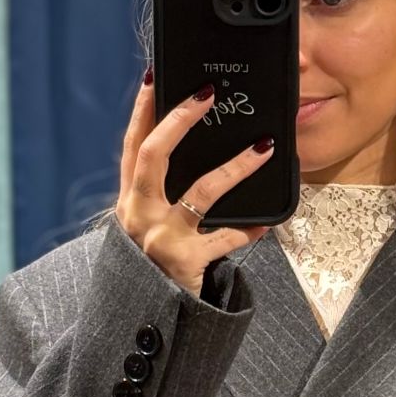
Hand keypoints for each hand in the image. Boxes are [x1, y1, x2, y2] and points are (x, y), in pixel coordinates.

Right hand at [115, 72, 273, 295]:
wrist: (144, 320)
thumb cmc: (153, 267)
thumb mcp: (146, 228)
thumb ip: (160, 197)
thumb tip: (192, 157)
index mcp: (129, 201)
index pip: (132, 145)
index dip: (142, 111)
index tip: (156, 76)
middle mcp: (137, 214)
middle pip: (153, 155)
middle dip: (179, 120)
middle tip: (207, 95)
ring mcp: (159, 238)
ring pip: (200, 191)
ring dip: (236, 166)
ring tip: (263, 148)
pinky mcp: (184, 262)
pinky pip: (225, 239)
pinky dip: (247, 230)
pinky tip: (266, 224)